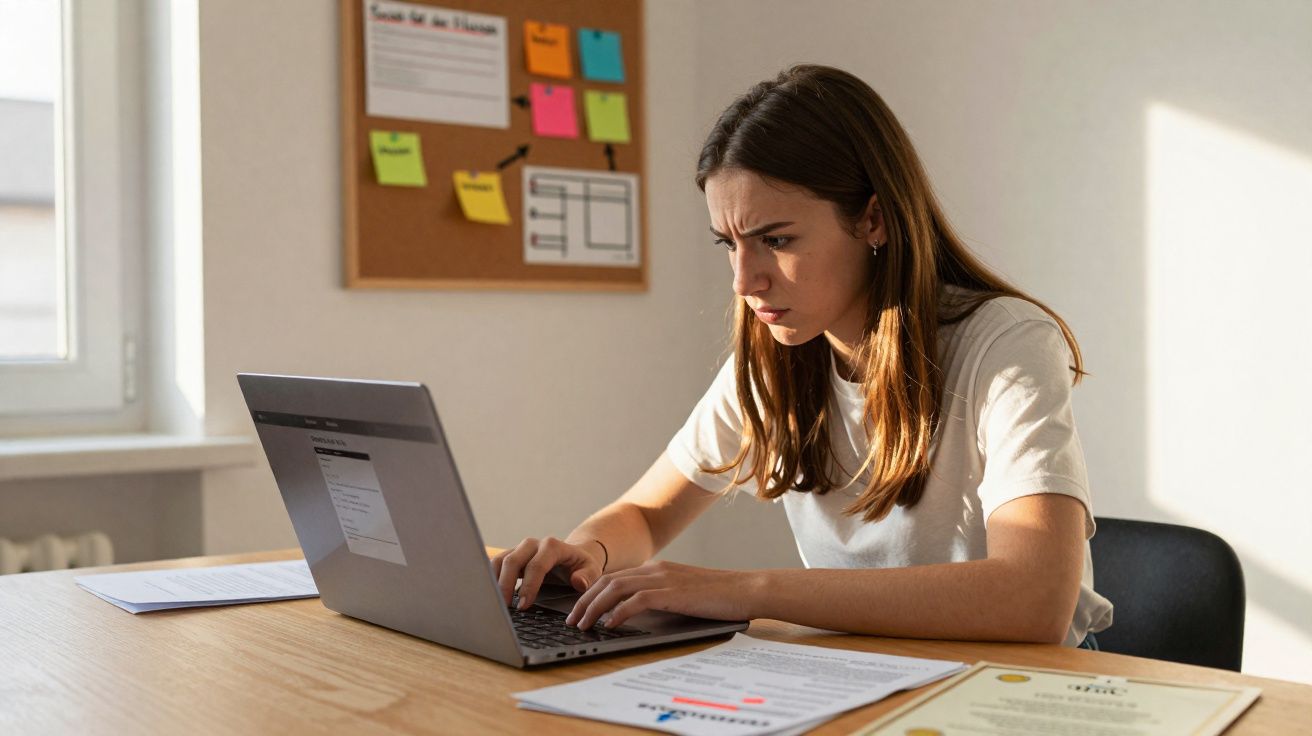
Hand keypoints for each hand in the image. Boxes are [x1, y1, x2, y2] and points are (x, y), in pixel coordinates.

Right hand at [490, 536, 604, 609]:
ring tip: (496, 604)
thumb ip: (587, 577)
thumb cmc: (582, 566)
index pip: (537, 565)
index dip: (529, 585)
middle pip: (513, 560)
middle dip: (506, 585)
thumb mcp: (592, 570)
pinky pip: (496, 564)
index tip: (524, 605)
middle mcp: (533, 544)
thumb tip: (578, 582)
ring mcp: (520, 549)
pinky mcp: (512, 556)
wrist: (575, 556)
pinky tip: (492, 596)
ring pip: (500, 561)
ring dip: (494, 582)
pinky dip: (491, 579)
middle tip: (506, 608)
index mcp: (553, 546)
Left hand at [565, 561, 759, 629]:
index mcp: (657, 568)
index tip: (579, 609)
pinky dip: (618, 612)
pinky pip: (635, 600)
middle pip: (607, 581)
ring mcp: (663, 578)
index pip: (614, 578)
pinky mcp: (671, 592)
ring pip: (615, 589)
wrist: (747, 589)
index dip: (592, 593)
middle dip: (584, 601)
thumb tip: (637, 612)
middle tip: (571, 620)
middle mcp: (655, 569)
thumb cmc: (719, 596)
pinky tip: (609, 624)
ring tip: (582, 625)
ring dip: (594, 607)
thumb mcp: (684, 593)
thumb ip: (661, 595)